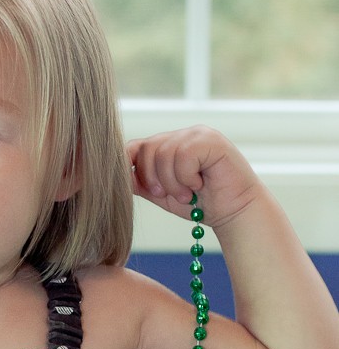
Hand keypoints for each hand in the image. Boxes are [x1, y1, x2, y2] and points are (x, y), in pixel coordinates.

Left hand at [127, 126, 262, 227]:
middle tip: (169, 195)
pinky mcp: (212, 140)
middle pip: (146, 148)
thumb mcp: (161, 194)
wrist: (234, 214)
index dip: (130, 167)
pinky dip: (186, 177)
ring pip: (163, 153)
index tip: (144, 189)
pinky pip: (183, 155)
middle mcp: (181, 135)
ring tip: (187, 193)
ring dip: (172, 182)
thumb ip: (139, 182)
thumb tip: (114, 175)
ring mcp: (197, 134)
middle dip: (152, 178)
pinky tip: (199, 184)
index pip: (135, 146)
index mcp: (167, 144)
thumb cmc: (199, 204)